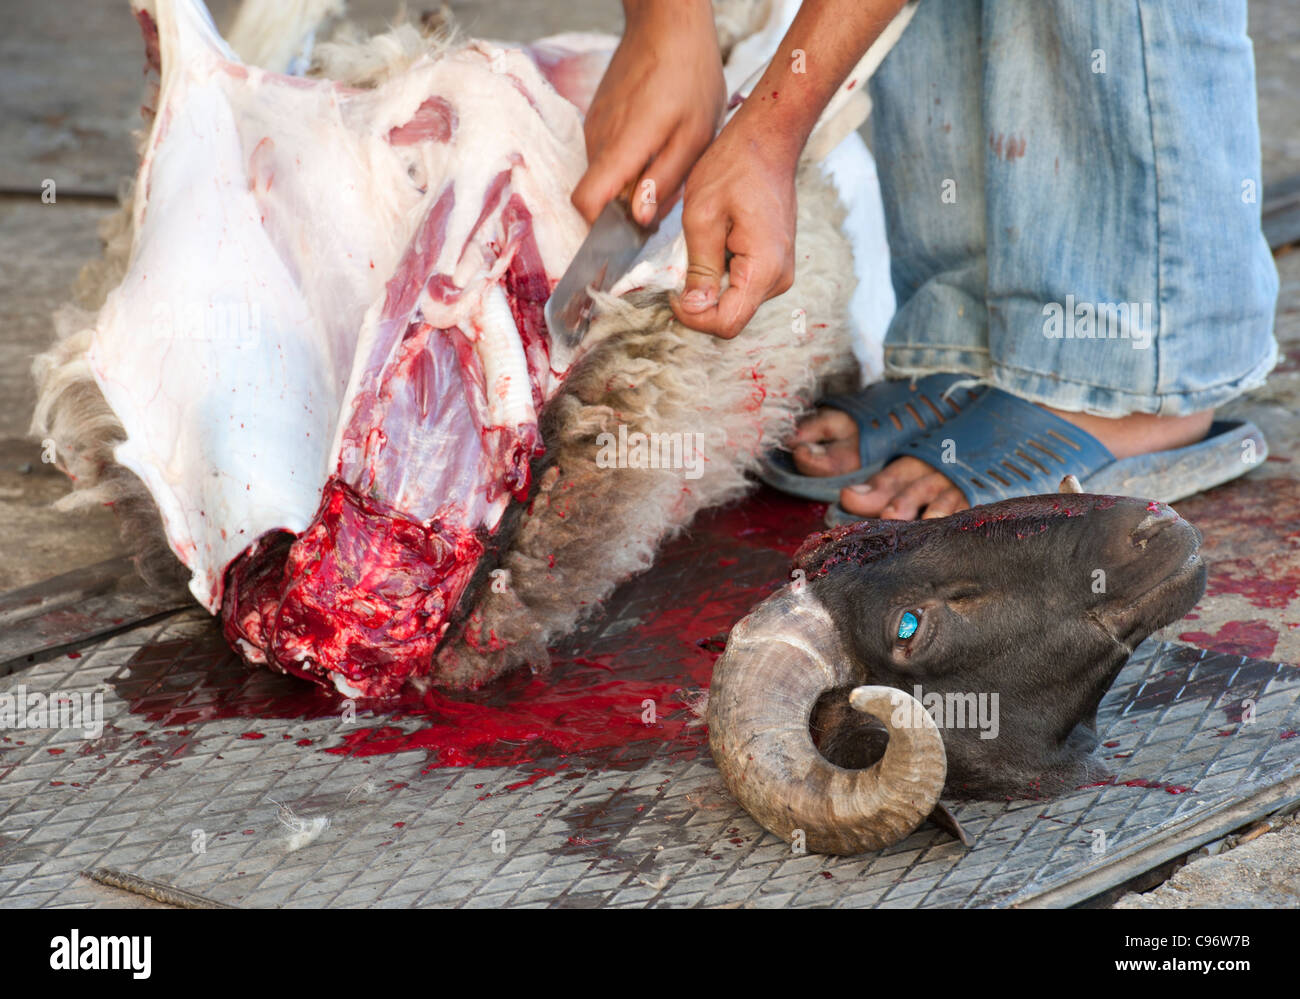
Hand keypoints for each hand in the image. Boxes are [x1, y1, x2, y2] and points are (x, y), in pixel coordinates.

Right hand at [570, 1, 725, 225]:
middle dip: (629, 207)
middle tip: (668, 189)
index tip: (629, 230)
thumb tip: (639, 218)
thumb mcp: (695, 135)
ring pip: (606, 176)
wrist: (667, 23)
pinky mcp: (598, 118)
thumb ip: (665, 180)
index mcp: (622, 147)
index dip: (601, 227)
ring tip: (667, 158)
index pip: (585, 202)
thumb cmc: (689, 76)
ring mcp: (595, 127)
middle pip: (600, 195)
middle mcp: (599, 140)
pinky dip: (628, 162)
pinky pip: (608, 155)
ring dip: (632, 182)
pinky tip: (657, 142)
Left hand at [669, 117, 799, 337]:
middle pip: (730, 317)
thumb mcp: (703, 217)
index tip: (672, 290)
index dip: (693, 316)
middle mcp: (778, 278)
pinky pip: (740, 284)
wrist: (766, 140)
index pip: (726, 323)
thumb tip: (693, 308)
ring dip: (707, 284)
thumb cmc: (734, 167)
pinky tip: (712, 243)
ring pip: (733, 302)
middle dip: (698, 300)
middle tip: (679, 263)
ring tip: (698, 245)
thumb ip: (698, 268)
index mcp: (764, 269)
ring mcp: (778, 272)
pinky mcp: (772, 264)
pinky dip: (719, 273)